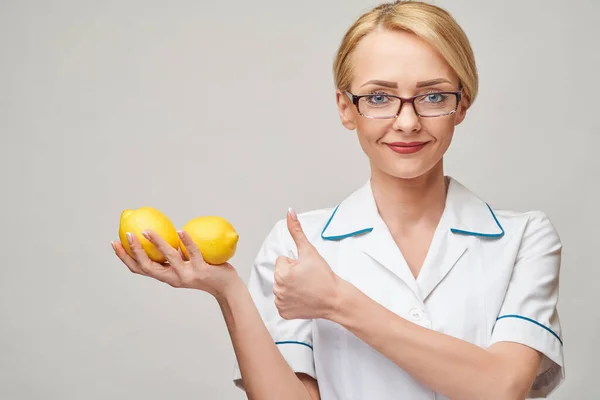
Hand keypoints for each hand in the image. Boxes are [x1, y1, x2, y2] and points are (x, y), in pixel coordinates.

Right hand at [112, 229, 238, 297]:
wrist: (226, 287)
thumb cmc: (204, 271)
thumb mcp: (184, 265)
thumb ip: (173, 255)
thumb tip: (162, 231)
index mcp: (166, 276)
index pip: (139, 269)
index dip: (125, 258)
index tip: (114, 243)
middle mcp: (173, 278)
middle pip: (147, 266)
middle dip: (135, 251)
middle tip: (127, 235)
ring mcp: (187, 275)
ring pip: (168, 258)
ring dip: (156, 243)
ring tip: (147, 230)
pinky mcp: (202, 270)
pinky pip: (192, 252)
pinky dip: (185, 241)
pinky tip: (180, 230)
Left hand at [273, 209, 341, 319]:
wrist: (335, 298)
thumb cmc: (324, 275)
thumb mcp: (309, 251)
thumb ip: (297, 231)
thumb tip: (289, 212)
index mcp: (281, 272)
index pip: (282, 261)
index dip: (295, 263)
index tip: (306, 269)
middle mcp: (278, 289)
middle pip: (280, 273)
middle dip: (292, 274)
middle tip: (307, 278)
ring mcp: (280, 302)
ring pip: (281, 287)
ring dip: (291, 286)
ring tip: (306, 288)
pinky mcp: (283, 313)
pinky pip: (282, 301)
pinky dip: (291, 300)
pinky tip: (303, 298)